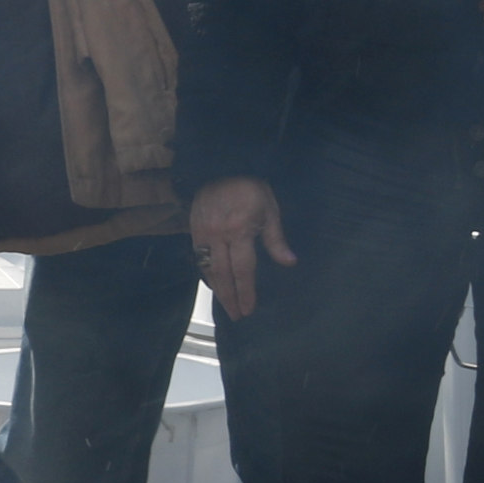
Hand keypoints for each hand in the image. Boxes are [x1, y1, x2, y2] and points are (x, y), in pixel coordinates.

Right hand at [189, 178, 294, 320]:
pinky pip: (200, 259)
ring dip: (218, 290)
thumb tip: (289, 262)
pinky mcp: (194, 231)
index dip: (246, 291)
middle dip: (230, 297)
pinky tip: (214, 284)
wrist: (220, 167)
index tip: (249, 309)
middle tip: (236, 316)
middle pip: (223, 274)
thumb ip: (276, 238)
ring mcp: (203, 234)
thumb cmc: (250, 187)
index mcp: (239, 230)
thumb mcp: (269, 209)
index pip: (243, 269)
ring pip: (209, 269)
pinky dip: (207, 274)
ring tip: (226, 305)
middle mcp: (218, 236)